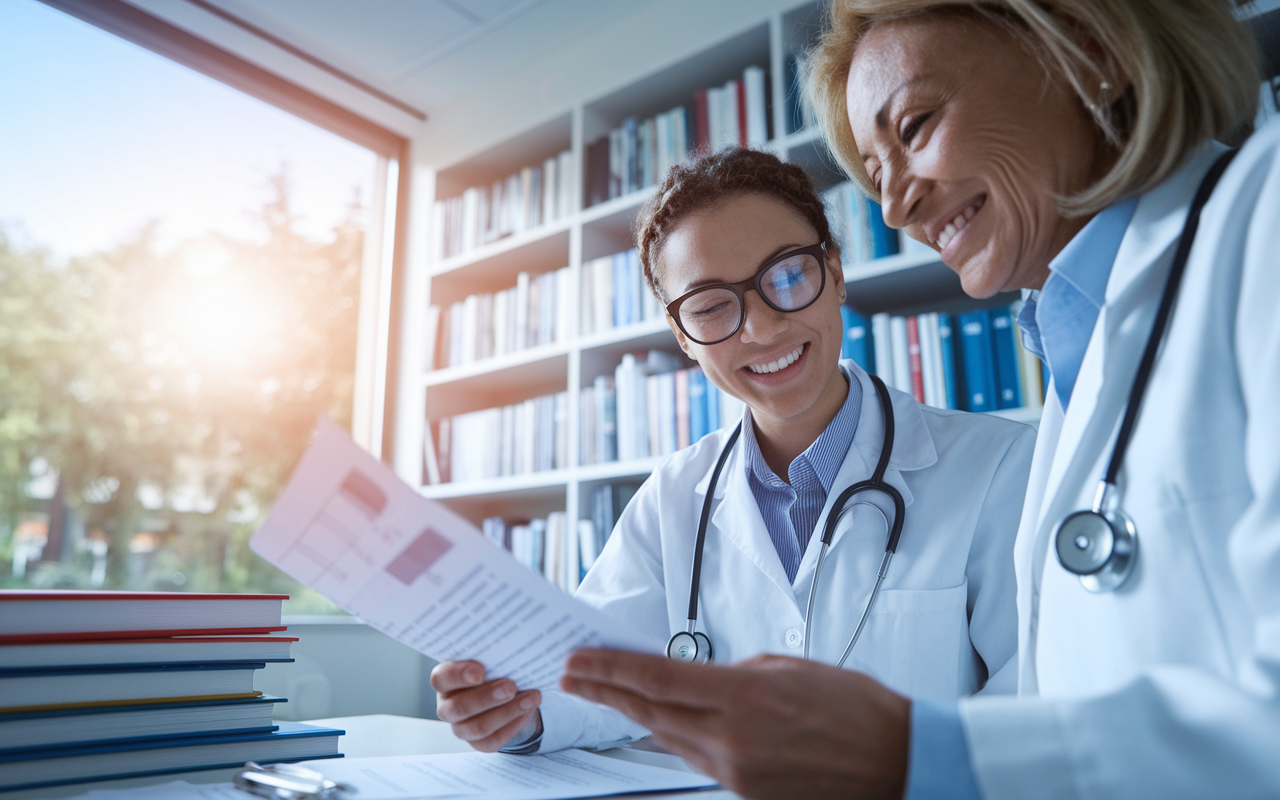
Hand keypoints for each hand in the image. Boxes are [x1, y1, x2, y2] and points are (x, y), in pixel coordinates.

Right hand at [431, 660, 541, 751]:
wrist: (507, 690)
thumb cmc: (494, 669)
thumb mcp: (492, 658)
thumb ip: (494, 656)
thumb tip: (512, 649)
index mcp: (446, 680)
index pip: (442, 678)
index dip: (459, 675)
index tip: (480, 671)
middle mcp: (448, 705)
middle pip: (459, 707)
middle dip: (487, 697)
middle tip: (510, 687)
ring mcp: (460, 726)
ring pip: (477, 727)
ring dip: (506, 713)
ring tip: (529, 699)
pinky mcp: (478, 742)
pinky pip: (492, 740)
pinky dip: (513, 725)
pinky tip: (527, 710)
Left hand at [561, 649, 909, 799]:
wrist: (899, 761)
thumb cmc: (857, 708)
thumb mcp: (791, 668)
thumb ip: (737, 673)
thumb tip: (702, 681)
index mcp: (744, 696)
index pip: (657, 679)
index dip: (611, 668)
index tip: (580, 659)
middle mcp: (732, 739)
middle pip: (651, 712)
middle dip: (607, 692)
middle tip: (576, 676)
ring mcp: (737, 773)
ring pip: (671, 739)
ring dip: (638, 715)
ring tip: (611, 694)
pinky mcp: (747, 794)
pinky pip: (699, 761)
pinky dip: (677, 739)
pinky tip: (663, 724)